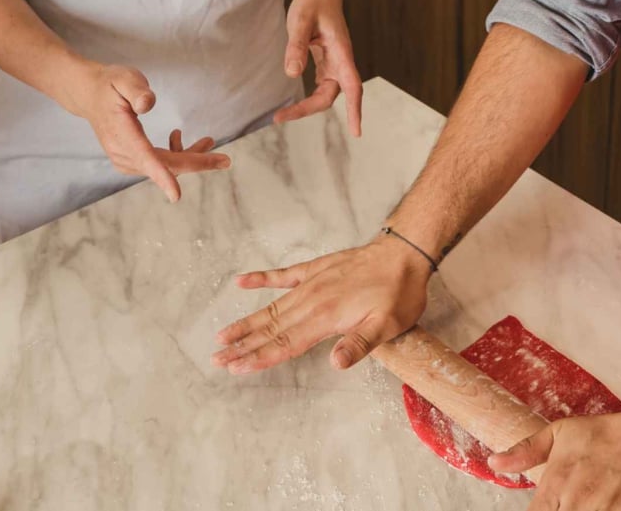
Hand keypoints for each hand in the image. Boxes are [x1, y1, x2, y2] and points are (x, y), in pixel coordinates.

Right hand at [63, 63, 228, 201]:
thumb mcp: (123, 77)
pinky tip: (178, 136)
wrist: (89, 95)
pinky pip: (157, 164)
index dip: (162, 176)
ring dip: (189, 157)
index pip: (144, 157)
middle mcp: (121, 152)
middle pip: (164, 165)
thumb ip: (136, 89)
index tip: (175, 195)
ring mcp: (124, 159)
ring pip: (164, 166)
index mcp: (120, 133)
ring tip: (208, 141)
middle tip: (225, 160)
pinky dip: (175, 154)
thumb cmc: (110, 84)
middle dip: (196, 163)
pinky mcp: (130, 159)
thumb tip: (147, 104)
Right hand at [211, 234, 430, 372]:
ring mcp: (311, 283)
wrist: (404, 253)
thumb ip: (359, 344)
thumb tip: (335, 363)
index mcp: (325, 317)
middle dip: (242, 345)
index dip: (258, 357)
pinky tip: (242, 281)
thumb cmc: (399, 293)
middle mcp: (312, 300)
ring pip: (271, 306)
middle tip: (216, 358)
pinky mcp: (316, 269)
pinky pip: (283, 275)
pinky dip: (262, 278)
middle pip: (270, 327)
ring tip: (223, 334)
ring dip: (246, 322)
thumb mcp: (387, 325)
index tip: (235, 367)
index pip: (285, 343)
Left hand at [273, 0, 362, 136]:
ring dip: (308, 105)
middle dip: (308, 109)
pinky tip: (298, 102)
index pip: (353, 85)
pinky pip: (322, 85)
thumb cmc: (313, 1)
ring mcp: (335, 62)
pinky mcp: (327, 61)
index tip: (356, 132)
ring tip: (283, 114)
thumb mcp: (300, 19)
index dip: (356, 109)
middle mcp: (341, 60)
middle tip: (280, 117)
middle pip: (331, 95)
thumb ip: (296, 45)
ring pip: (326, 93)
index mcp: (341, 51)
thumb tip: (291, 74)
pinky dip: (311, 97)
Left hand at [487, 407, 620, 510]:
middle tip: (583, 505)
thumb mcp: (562, 433)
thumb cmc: (611, 434)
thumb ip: (526, 451)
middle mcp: (580, 500)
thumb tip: (494, 462)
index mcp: (557, 483)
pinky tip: (617, 510)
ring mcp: (611, 509)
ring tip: (601, 506)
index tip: (559, 508)